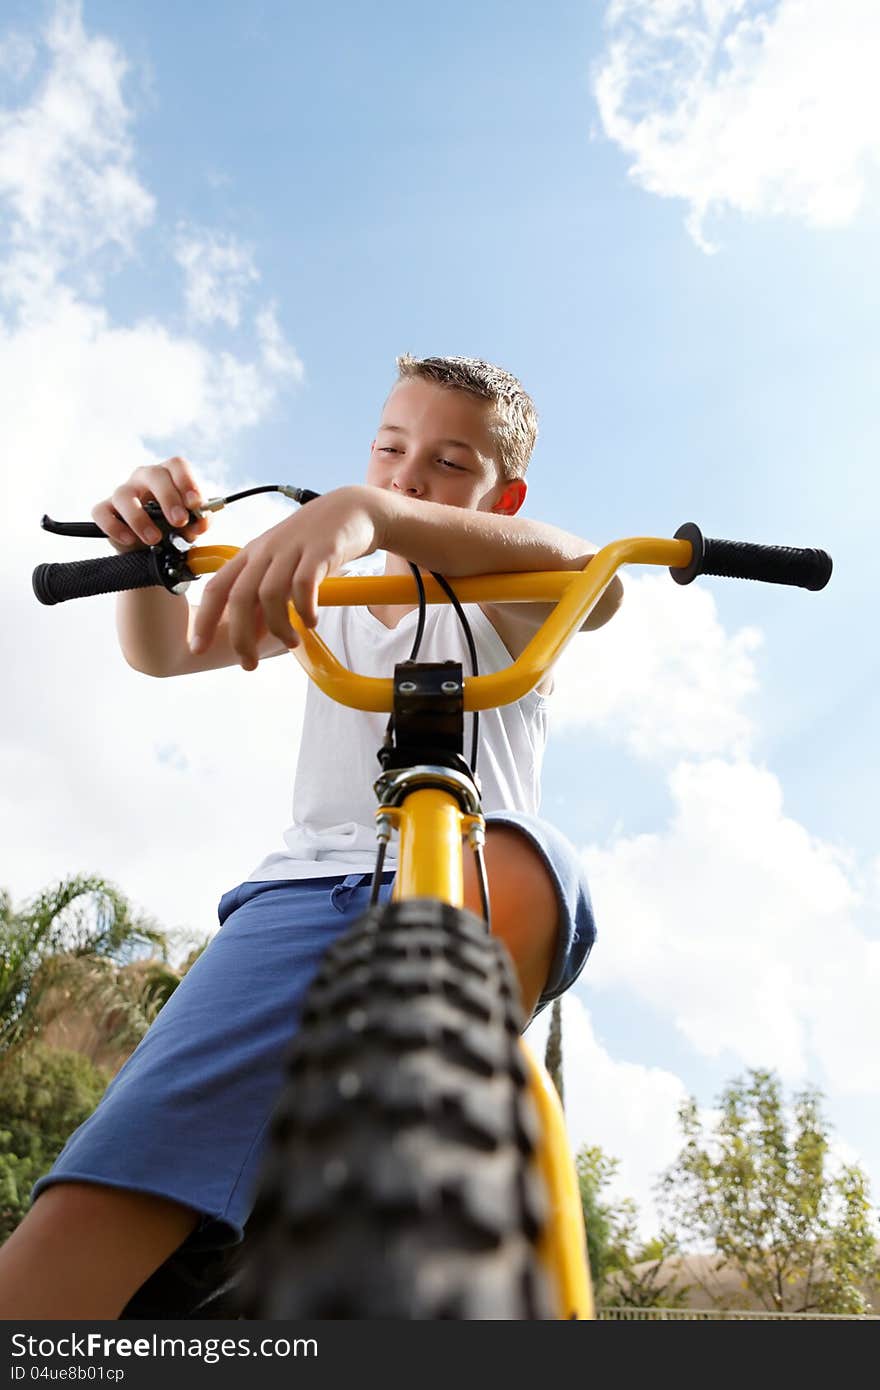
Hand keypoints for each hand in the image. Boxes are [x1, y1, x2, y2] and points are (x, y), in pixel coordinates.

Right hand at [92, 458, 209, 552]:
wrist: (153, 550)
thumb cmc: (173, 528)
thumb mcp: (191, 525)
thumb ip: (201, 521)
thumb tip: (201, 522)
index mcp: (169, 475)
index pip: (177, 465)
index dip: (187, 481)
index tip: (195, 504)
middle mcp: (144, 478)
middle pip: (154, 474)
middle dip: (168, 498)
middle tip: (179, 522)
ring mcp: (123, 492)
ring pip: (124, 495)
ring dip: (140, 518)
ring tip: (154, 539)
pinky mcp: (105, 510)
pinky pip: (102, 513)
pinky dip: (114, 527)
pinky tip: (129, 539)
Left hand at [189, 486, 384, 669]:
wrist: (352, 509)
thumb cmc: (314, 543)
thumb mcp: (282, 564)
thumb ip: (266, 595)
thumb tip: (255, 633)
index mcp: (251, 555)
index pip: (216, 588)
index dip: (204, 619)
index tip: (197, 648)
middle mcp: (265, 551)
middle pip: (239, 597)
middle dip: (240, 636)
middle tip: (250, 663)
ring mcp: (291, 549)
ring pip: (269, 594)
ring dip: (278, 627)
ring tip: (291, 642)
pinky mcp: (319, 550)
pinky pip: (304, 585)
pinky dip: (304, 609)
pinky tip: (311, 621)